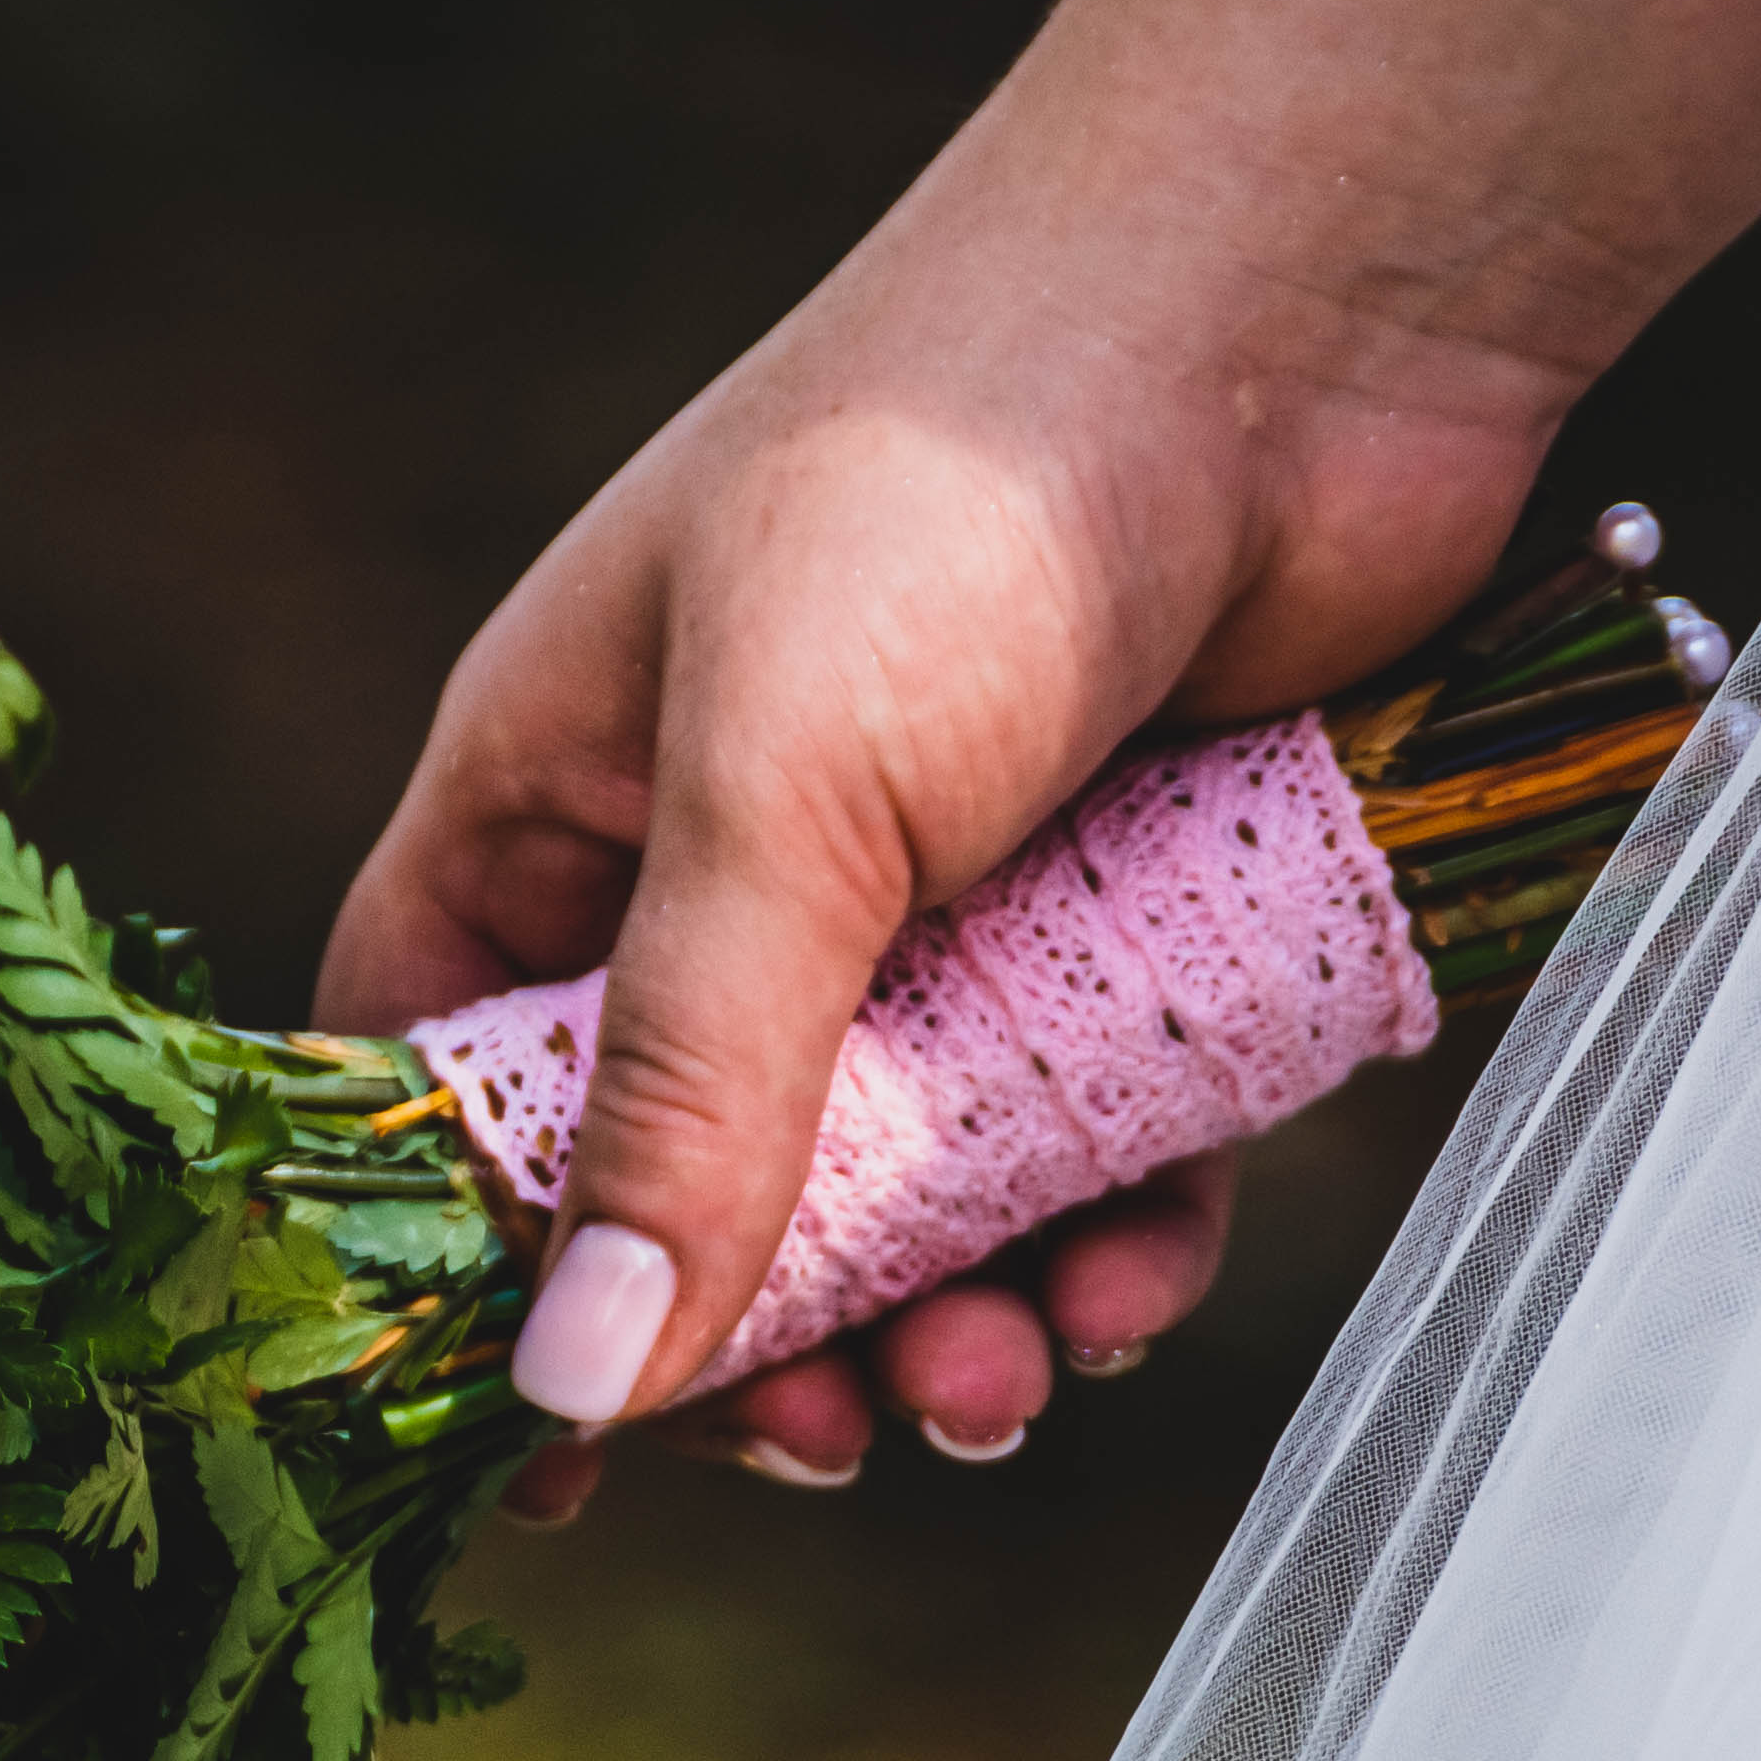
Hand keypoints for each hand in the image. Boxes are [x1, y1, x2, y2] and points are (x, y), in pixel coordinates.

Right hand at [317, 129, 1570, 1509]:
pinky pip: (1089, 1149)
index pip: (436, 1081)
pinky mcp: (1130, 914)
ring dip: (950, 1329)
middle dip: (766, 1342)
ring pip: (906, 1201)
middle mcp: (727, 856)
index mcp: (560, 794)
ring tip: (1015, 1384)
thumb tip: (571, 1395)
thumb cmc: (975, 476)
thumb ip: (690, 1105)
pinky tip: (1147, 1277)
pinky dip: (1109, 1242)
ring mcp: (937, 892)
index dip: (461, 1277)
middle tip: (850, 1440)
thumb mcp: (786, 805)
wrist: (1324, 296)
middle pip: (688, 1189)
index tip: (531, 1463)